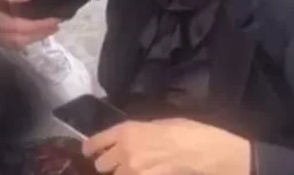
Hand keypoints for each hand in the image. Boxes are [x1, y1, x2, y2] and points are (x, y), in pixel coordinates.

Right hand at [0, 0, 60, 47]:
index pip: (23, 27)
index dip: (41, 25)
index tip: (57, 19)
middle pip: (23, 39)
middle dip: (41, 34)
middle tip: (57, 27)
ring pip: (17, 44)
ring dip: (34, 39)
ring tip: (47, 31)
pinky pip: (11, 45)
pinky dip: (24, 40)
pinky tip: (29, 34)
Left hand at [83, 119, 250, 174]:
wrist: (204, 150)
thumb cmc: (185, 131)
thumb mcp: (156, 124)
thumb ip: (136, 133)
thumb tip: (128, 139)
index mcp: (126, 131)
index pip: (95, 142)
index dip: (90, 148)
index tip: (89, 152)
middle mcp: (124, 150)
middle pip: (101, 165)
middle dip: (108, 164)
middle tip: (117, 164)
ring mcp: (133, 170)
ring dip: (122, 174)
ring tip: (134, 169)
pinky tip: (145, 172)